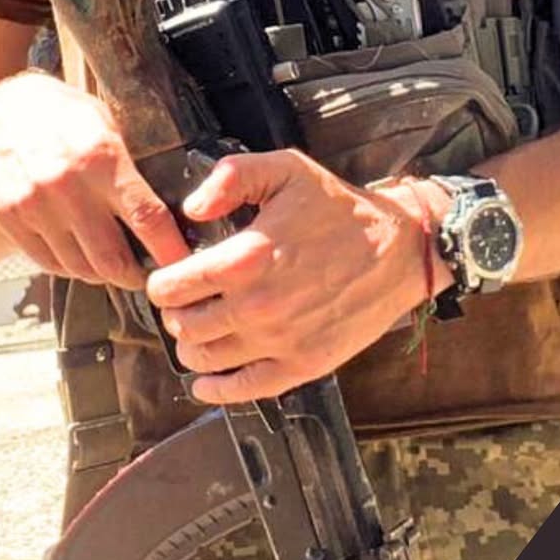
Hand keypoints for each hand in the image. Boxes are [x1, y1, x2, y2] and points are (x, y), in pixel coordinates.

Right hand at [0, 69, 188, 286]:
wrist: (2, 109)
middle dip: (135, 275)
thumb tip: (170, 209)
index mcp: (102, 158)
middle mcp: (67, 186)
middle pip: (112, 258)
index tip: (182, 265)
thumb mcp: (107, 124)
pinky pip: (48, 263)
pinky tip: (80, 256)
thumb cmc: (64, 115)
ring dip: (102, 275)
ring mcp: (34, 205)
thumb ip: (131, 166)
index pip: (146, 217)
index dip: (168, 250)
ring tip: (112, 265)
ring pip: (79, 268)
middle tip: (145, 274)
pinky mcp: (9, 218)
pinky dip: (70, 268)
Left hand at [145, 151, 453, 402]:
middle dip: (174, 313)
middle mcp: (258, 306)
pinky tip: (206, 380)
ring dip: (190, 346)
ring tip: (196, 330)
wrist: (398, 251)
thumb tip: (192, 209)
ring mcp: (280, 342)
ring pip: (205, 359)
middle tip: (182, 302)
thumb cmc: (338, 208)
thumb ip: (231, 177)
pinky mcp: (303, 366)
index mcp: (247, 257)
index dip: (161, 282)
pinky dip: (215, 389)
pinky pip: (243, 390)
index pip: (173, 286)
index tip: (168, 278)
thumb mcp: (286, 169)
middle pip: (183, 326)